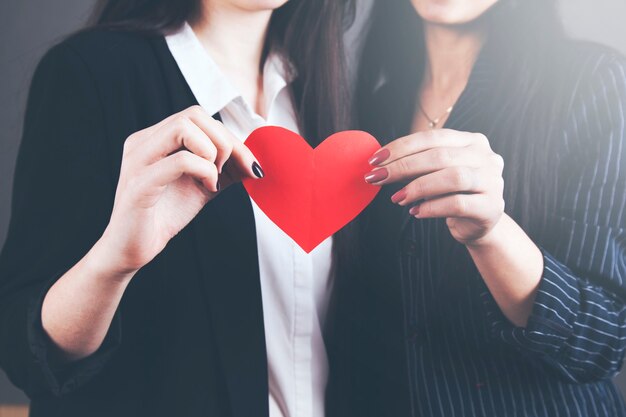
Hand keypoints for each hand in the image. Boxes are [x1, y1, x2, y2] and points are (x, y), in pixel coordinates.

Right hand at [97, 106, 261, 275]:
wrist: (132, 249)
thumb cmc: (165, 215)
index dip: (230, 138)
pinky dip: (205, 172)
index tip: (248, 165)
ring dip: (212, 152)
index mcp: (154, 138)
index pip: (199, 117)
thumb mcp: (202, 185)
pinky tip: (208, 188)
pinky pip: (180, 161)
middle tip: (225, 172)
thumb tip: (255, 163)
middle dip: (223, 141)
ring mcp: (138, 160)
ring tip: (214, 178)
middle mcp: (142, 142)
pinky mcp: (140, 184)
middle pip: (193, 115)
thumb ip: (226, 169)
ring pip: (183, 127)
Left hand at [365, 129, 504, 245]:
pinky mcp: (492, 207)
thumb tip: (380, 162)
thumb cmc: (453, 194)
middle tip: (377, 178)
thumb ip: (417, 163)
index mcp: (472, 141)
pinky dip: (432, 208)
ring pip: (453, 178)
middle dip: (403, 166)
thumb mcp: (437, 173)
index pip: (432, 137)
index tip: (375, 160)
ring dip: (418, 187)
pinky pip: (458, 204)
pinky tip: (415, 212)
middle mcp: (486, 157)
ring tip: (397, 198)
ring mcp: (493, 181)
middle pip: (440, 156)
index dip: (402, 147)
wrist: (480, 224)